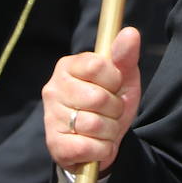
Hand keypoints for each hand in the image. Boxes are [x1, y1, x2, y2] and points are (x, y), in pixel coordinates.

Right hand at [42, 26, 143, 173]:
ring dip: (110, 131)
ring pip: (95, 125)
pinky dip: (101, 149)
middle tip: (109, 112)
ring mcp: (51, 117)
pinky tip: (96, 145)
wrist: (100, 142)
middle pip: (98, 98)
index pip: (98, 66)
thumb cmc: (109, 104)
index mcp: (68, 66)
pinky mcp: (54, 144)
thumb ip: (125, 56)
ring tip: (104, 129)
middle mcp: (53, 89)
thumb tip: (130, 32)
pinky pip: (87, 147)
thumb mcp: (122, 79)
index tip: (113, 86)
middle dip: (114, 109)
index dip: (114, 80)